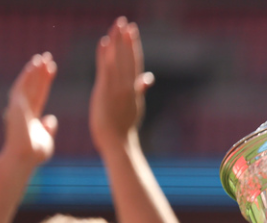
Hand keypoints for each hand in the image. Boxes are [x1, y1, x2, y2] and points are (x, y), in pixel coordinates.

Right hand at [1, 52, 56, 168]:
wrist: (25, 157)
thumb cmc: (35, 153)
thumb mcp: (46, 138)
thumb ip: (48, 128)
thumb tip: (51, 118)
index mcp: (31, 115)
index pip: (40, 93)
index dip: (46, 80)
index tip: (52, 68)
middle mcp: (24, 108)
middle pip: (34, 85)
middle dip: (40, 72)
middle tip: (48, 57)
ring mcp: (19, 106)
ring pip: (27, 83)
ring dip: (34, 70)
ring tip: (42, 57)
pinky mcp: (16, 105)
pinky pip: (22, 87)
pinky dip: (27, 76)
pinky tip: (33, 66)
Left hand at [89, 17, 153, 152]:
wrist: (118, 142)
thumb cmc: (123, 129)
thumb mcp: (135, 107)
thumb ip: (140, 89)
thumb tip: (148, 78)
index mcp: (134, 90)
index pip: (134, 64)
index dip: (134, 47)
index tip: (133, 32)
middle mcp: (128, 87)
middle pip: (129, 58)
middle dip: (128, 40)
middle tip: (127, 22)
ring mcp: (118, 88)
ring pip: (119, 60)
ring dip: (118, 41)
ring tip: (118, 25)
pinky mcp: (106, 91)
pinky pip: (106, 68)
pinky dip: (106, 54)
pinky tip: (105, 41)